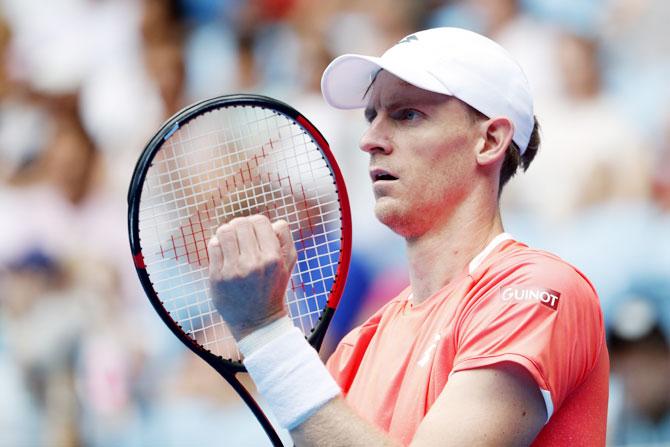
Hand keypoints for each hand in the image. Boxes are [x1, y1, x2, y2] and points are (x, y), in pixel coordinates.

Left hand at [208, 215, 296, 339]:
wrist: (257, 320)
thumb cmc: (272, 287)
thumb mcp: (288, 264)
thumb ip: (285, 238)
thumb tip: (273, 221)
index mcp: (273, 258)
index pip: (259, 221)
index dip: (256, 223)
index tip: (254, 232)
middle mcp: (253, 263)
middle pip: (240, 223)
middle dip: (240, 226)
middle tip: (241, 237)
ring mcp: (234, 270)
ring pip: (224, 231)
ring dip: (226, 233)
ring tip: (230, 242)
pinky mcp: (217, 276)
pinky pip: (213, 245)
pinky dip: (217, 245)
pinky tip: (223, 253)